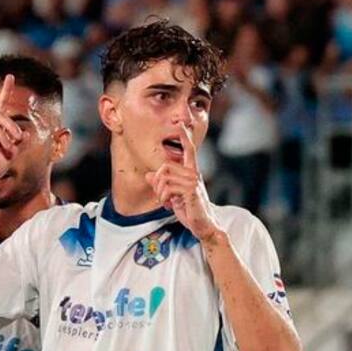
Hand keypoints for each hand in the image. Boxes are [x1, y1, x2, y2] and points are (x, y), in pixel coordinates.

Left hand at [145, 123, 220, 241]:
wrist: (203, 225)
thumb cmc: (190, 211)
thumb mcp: (172, 196)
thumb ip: (162, 185)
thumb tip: (148, 175)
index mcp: (191, 172)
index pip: (189, 150)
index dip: (185, 137)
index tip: (181, 125)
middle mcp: (194, 173)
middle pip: (165, 166)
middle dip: (156, 182)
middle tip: (160, 195)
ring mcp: (193, 181)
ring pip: (163, 177)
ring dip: (159, 192)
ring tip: (166, 201)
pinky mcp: (191, 190)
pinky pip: (167, 188)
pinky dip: (163, 198)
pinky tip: (170, 205)